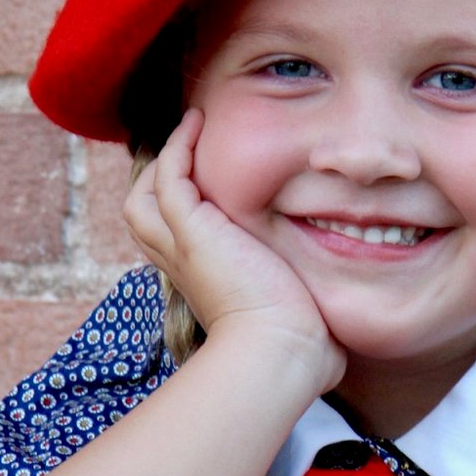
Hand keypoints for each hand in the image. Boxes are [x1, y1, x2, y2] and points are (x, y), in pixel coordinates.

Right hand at [125, 108, 343, 390]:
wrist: (282, 352)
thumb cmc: (298, 346)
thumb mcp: (293, 313)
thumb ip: (302, 304)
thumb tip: (331, 320)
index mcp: (203, 281)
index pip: (172, 238)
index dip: (180, 208)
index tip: (205, 182)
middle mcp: (182, 265)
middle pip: (144, 213)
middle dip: (158, 178)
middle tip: (187, 147)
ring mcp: (182, 247)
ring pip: (146, 194)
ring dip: (164, 158)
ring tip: (190, 127)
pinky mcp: (192, 230)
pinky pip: (171, 175)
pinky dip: (178, 146)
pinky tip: (197, 124)